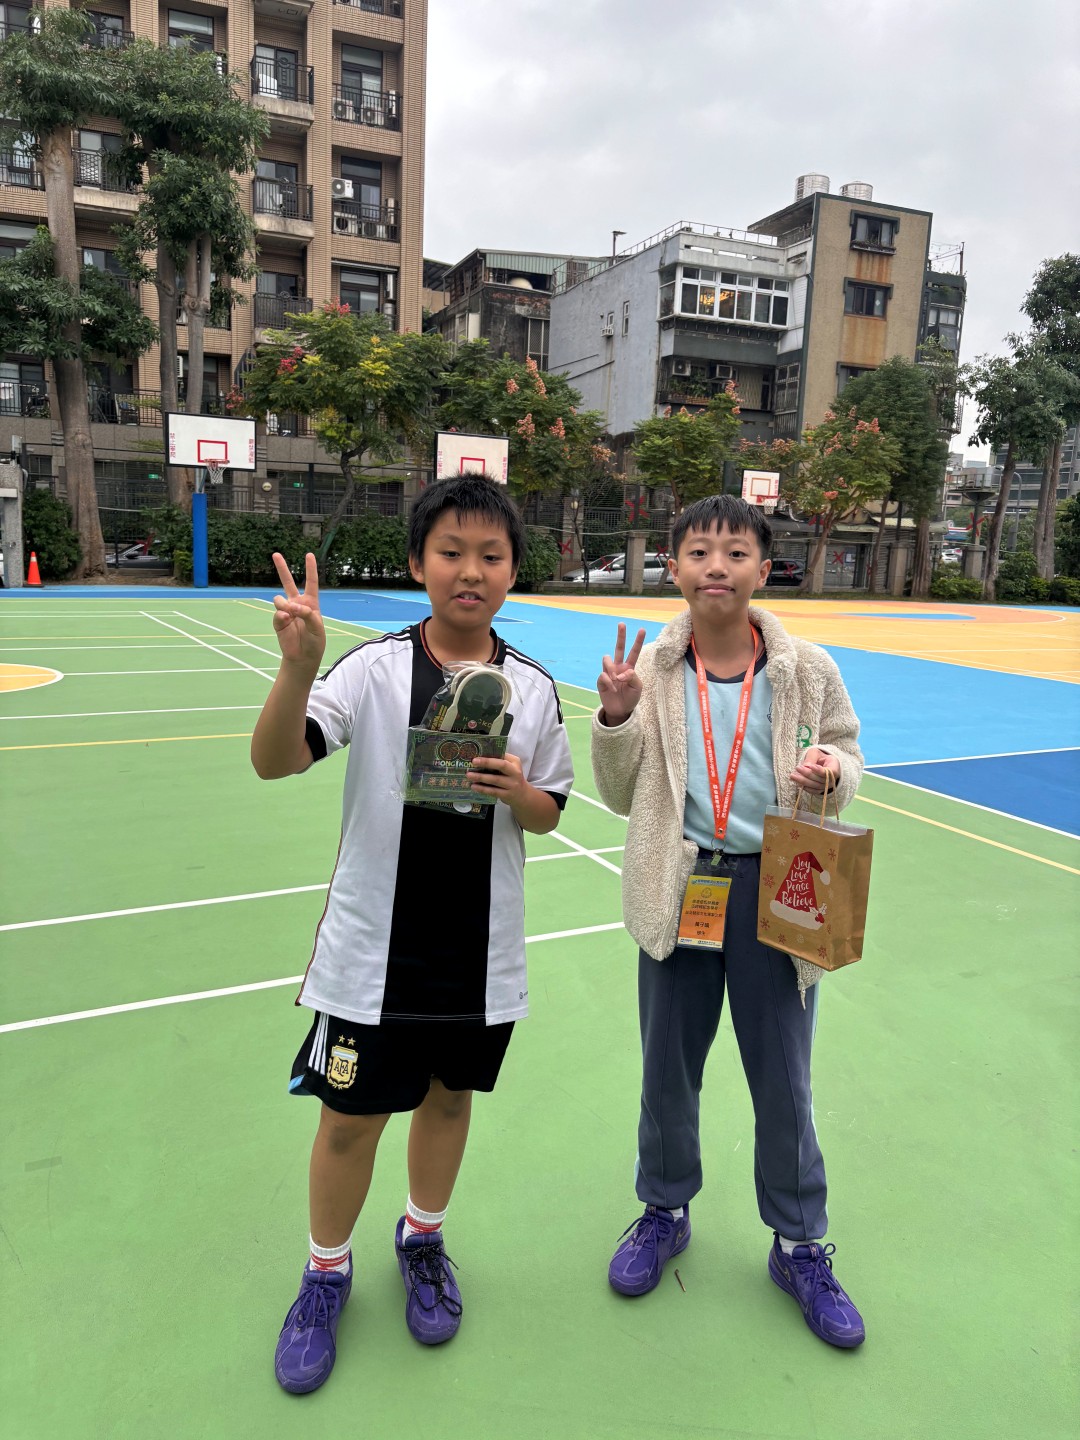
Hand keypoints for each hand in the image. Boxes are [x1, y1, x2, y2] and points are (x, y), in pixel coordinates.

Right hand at [271, 552, 324, 670]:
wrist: (303, 657)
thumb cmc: (315, 641)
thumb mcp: (317, 626)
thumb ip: (306, 613)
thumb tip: (290, 607)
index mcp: (311, 603)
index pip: (311, 582)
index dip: (310, 569)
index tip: (309, 555)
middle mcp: (297, 604)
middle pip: (288, 582)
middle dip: (282, 568)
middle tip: (275, 554)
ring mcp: (286, 612)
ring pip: (279, 599)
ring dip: (284, 604)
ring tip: (290, 613)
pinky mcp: (278, 621)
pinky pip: (277, 614)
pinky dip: (281, 616)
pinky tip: (286, 620)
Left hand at [466, 753, 527, 806]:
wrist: (522, 795)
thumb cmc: (512, 778)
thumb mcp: (511, 767)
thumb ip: (500, 761)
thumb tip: (481, 756)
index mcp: (515, 763)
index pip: (503, 756)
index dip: (491, 756)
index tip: (477, 756)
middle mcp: (515, 772)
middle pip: (501, 766)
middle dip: (487, 763)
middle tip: (473, 762)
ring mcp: (512, 785)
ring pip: (495, 780)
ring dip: (481, 777)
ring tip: (469, 776)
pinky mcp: (507, 795)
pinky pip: (493, 791)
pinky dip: (483, 789)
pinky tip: (474, 787)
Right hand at [597, 623, 646, 724]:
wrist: (621, 710)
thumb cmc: (631, 698)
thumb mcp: (638, 687)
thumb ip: (632, 676)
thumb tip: (620, 672)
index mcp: (629, 667)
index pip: (634, 652)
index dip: (638, 641)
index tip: (642, 629)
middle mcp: (619, 667)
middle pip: (619, 648)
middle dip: (621, 636)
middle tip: (622, 624)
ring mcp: (609, 672)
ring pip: (607, 659)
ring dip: (611, 668)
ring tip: (616, 679)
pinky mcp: (601, 680)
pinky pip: (603, 675)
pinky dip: (609, 682)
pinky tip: (612, 689)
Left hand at [790, 746, 840, 792]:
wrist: (821, 764)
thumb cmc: (819, 757)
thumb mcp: (815, 753)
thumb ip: (811, 758)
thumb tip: (806, 766)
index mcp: (834, 767)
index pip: (829, 772)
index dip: (819, 770)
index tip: (811, 766)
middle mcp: (832, 779)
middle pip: (820, 779)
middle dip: (808, 774)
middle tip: (797, 768)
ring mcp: (827, 786)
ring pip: (815, 786)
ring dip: (803, 781)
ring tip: (793, 776)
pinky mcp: (820, 790)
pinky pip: (813, 791)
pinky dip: (805, 787)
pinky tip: (797, 782)